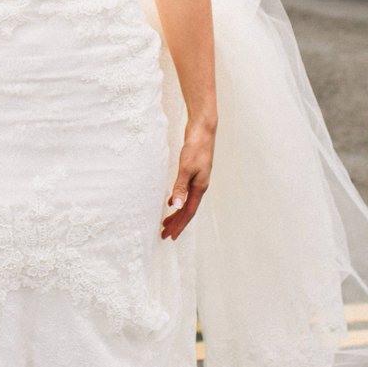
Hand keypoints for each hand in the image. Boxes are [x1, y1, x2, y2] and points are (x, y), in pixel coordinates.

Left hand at [162, 116, 214, 239]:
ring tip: (166, 222)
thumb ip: (180, 187)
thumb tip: (177, 206)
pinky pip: (185, 192)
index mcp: (200, 187)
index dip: (179, 225)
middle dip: (176, 223)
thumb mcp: (186, 168)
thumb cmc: (196, 147)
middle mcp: (200, 186)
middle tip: (164, 234)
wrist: (203, 130)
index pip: (188, 212)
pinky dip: (178, 199)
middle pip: (187, 210)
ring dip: (177, 213)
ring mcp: (198, 179)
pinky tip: (171, 201)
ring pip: (186, 202)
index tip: (170, 236)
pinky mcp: (194, 172)